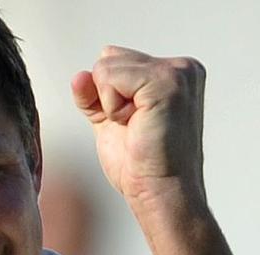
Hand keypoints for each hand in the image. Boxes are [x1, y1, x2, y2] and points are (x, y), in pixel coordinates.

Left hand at [71, 46, 206, 215]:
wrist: (160, 193)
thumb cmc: (142, 165)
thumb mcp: (109, 120)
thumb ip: (94, 94)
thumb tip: (78, 75)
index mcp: (173, 73)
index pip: (115, 59)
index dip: (107, 94)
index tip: (130, 123)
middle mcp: (181, 68)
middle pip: (108, 57)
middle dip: (107, 96)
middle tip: (134, 127)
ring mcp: (176, 73)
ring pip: (105, 67)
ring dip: (109, 104)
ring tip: (136, 127)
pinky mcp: (165, 83)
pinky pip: (109, 77)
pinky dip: (111, 107)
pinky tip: (134, 125)